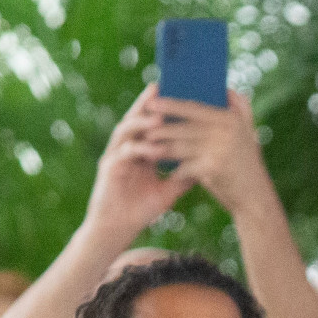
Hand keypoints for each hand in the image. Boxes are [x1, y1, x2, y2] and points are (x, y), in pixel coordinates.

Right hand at [81, 83, 192, 245]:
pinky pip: (124, 154)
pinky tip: (150, 148)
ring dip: (141, 123)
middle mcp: (125, 148)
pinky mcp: (110, 169)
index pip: (151, 123)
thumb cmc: (141, 210)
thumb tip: (207, 164)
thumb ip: (184, 176)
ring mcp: (115, 156)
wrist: (118, 230)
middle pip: (136, 118)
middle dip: (148, 103)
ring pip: (126, 131)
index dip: (162, 109)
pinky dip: (138, 149)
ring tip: (158, 117)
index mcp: (139, 150)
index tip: (178, 95)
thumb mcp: (168, 191)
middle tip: (162, 88)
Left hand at [141, 91, 272, 216]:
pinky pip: (184, 167)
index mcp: (231, 118)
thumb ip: (240, 109)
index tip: (151, 102)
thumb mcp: (249, 133)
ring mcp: (218, 150)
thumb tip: (226, 88)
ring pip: (180, 146)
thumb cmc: (246, 166)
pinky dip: (174, 170)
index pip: (194, 108)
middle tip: (142, 127)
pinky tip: (164, 172)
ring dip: (161, 148)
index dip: (171, 105)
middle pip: (184, 127)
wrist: (256, 199)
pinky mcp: (212, 169)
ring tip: (146, 148)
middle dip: (161, 127)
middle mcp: (226, 131)